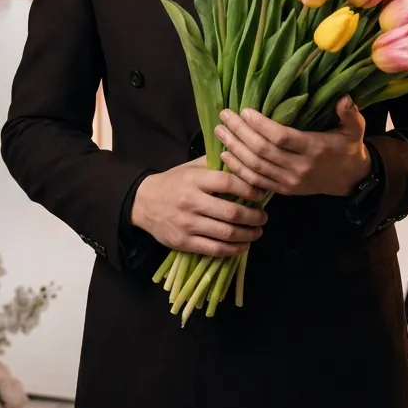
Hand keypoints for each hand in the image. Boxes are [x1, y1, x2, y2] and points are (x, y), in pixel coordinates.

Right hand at [131, 156, 267, 256]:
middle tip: (264, 216)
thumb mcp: (191, 167)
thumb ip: (215, 163)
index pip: (228, 183)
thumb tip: (243, 158)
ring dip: (248, 234)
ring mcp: (187, 224)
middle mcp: (191, 202)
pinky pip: (214, 249)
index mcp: (194, 180)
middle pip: (231, 212)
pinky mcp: (184, 242)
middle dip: (254, 216)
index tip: (261, 194)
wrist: (143, 203)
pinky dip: (233, 249)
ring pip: (226, 233)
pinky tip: (243, 245)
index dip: (249, 189)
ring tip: (258, 231)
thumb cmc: (173, 182)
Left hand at [214, 95, 370, 198]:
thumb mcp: (355, 129)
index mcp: (314, 149)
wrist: (350, 180)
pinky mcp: (283, 191)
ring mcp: (289, 182)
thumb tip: (344, 97)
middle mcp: (299, 167)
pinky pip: (256, 182)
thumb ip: (350, 113)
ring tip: (220, 131)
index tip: (245, 111)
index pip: (281, 138)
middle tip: (225, 116)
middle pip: (262, 151)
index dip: (261, 125)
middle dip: (240, 133)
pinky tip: (225, 155)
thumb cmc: (348, 147)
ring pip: (255, 167)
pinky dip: (238, 169)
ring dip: (234, 149)